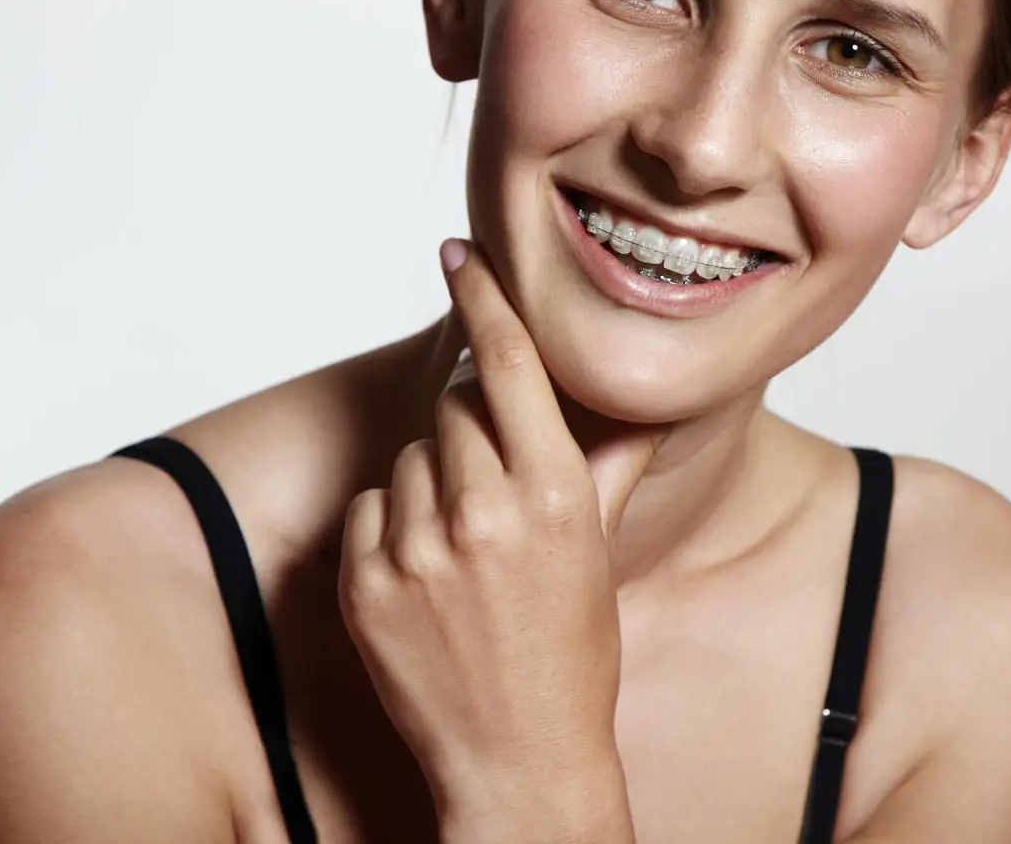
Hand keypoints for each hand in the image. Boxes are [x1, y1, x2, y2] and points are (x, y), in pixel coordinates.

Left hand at [338, 238, 663, 838]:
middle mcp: (484, 512)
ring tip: (466, 548)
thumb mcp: (600, 551)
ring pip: (410, 457)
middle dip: (474, 430)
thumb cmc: (571, 651)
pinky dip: (395, 525)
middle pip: (456, 408)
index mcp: (554, 494)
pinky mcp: (365, 582)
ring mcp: (418, 549)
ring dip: (433, 481)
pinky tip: (429, 575)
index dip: (483, 299)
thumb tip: (644, 399)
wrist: (516, 757)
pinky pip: (372, 507)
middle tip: (497, 491)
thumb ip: (614, 462)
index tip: (458, 253)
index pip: (511, 365)